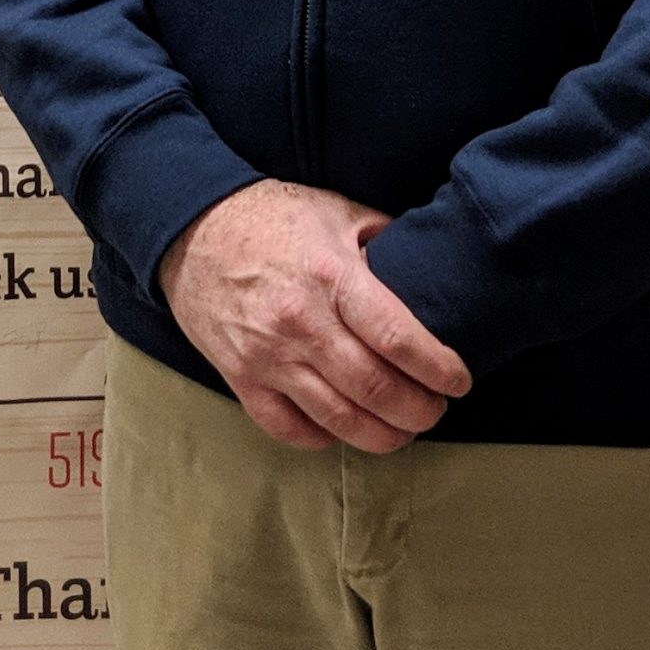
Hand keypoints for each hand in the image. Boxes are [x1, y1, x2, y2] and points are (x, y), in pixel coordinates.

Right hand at [157, 179, 471, 452]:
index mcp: (330, 275)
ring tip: (401, 429)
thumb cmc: (268, 216)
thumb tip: (427, 267)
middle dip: (420, 411)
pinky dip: (325, 439)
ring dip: (383, 436)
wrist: (190, 228)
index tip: (459, 380)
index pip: (398, 338)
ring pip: (341, 421)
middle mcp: (301, 322)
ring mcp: (268, 356)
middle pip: (377, 390)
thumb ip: (383, 238)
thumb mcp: (334, 210)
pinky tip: (343, 427)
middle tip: (435, 409)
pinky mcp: (241, 378)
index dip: (439, 369)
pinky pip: (292, 430)